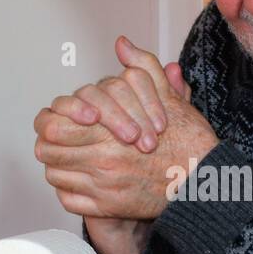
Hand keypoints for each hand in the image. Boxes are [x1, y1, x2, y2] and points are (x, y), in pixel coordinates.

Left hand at [33, 43, 217, 221]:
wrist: (205, 181)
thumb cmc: (188, 141)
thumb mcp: (167, 96)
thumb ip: (142, 67)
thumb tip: (122, 45)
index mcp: (108, 134)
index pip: (52, 127)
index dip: (50, 121)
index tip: (61, 119)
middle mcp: (101, 163)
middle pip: (48, 152)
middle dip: (50, 142)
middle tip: (59, 137)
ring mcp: (103, 189)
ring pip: (55, 176)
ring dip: (58, 164)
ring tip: (69, 156)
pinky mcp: (108, 209)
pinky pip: (69, 200)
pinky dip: (68, 190)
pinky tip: (79, 179)